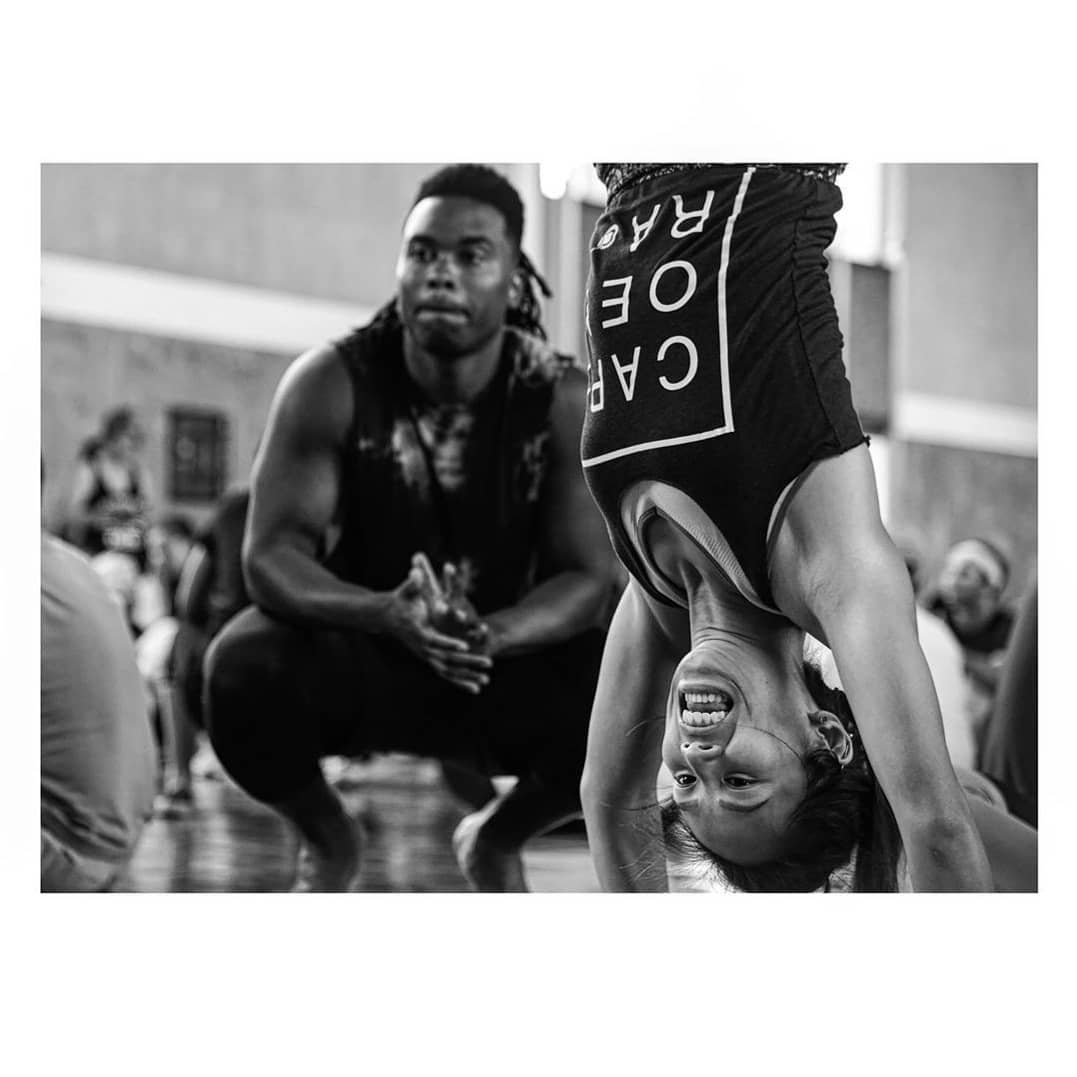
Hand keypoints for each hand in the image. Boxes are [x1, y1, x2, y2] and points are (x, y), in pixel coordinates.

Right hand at [382, 559, 491, 693]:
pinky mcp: (429, 659)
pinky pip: (446, 675)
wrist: (386, 616)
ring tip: (486, 680)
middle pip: (446, 659)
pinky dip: (461, 682)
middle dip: (469, 661)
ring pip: (448, 671)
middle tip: (488, 661)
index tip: (465, 646)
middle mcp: (422, 648)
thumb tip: (415, 571)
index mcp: (418, 632)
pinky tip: (476, 689)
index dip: (449, 644)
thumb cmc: (400, 601)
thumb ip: (413, 583)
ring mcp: (425, 656)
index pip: (435, 640)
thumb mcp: (406, 591)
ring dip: (468, 676)